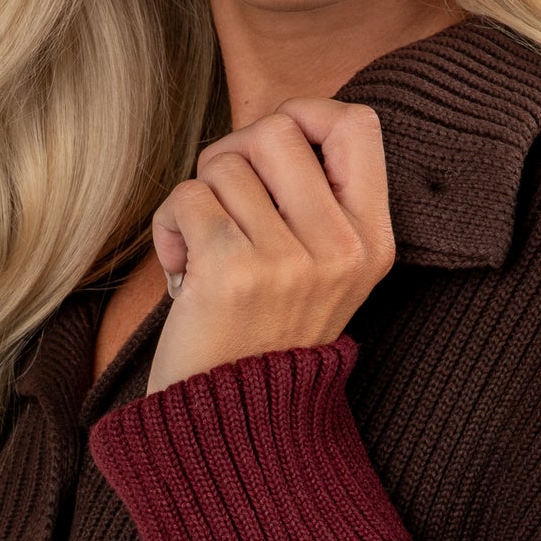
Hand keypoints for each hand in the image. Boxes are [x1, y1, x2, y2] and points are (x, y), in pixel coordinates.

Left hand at [147, 98, 395, 396]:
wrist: (236, 427)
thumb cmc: (263, 335)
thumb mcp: (322, 271)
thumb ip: (315, 199)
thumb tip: (283, 121)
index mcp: (372, 241)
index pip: (358, 125)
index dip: (305, 113)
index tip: (273, 150)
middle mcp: (341, 248)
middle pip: (276, 129)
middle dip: (233, 155)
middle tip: (225, 206)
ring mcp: (290, 260)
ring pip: (222, 163)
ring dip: (197, 200)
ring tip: (204, 253)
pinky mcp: (234, 270)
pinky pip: (187, 197)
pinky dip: (169, 228)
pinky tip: (182, 273)